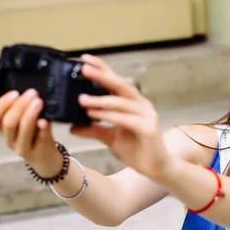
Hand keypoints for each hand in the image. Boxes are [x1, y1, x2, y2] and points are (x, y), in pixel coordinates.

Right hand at [0, 89, 62, 176]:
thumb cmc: (34, 137)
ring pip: (23, 131)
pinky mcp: (39, 153)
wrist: (46, 161)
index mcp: (3, 130)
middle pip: (8, 123)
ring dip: (30, 114)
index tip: (14, 93)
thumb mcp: (24, 124)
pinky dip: (43, 128)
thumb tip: (31, 93)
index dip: (0, 105)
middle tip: (32, 93)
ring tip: (39, 102)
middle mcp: (10, 140)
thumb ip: (24, 111)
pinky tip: (45, 120)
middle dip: (19, 106)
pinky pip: (40, 139)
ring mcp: (23, 148)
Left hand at [71, 54, 173, 179]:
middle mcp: (141, 105)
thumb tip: (73, 126)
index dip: (102, 69)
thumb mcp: (110, 138)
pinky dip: (109, 115)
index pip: (116, 82)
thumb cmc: (137, 151)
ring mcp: (147, 115)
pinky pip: (125, 119)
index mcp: (132, 103)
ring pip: (122, 102)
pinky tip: (95, 114)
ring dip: (101, 99)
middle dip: (102, 75)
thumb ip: (94, 129)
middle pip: (120, 85)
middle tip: (83, 69)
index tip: (84, 59)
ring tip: (82, 99)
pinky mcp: (148, 128)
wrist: (157, 169)